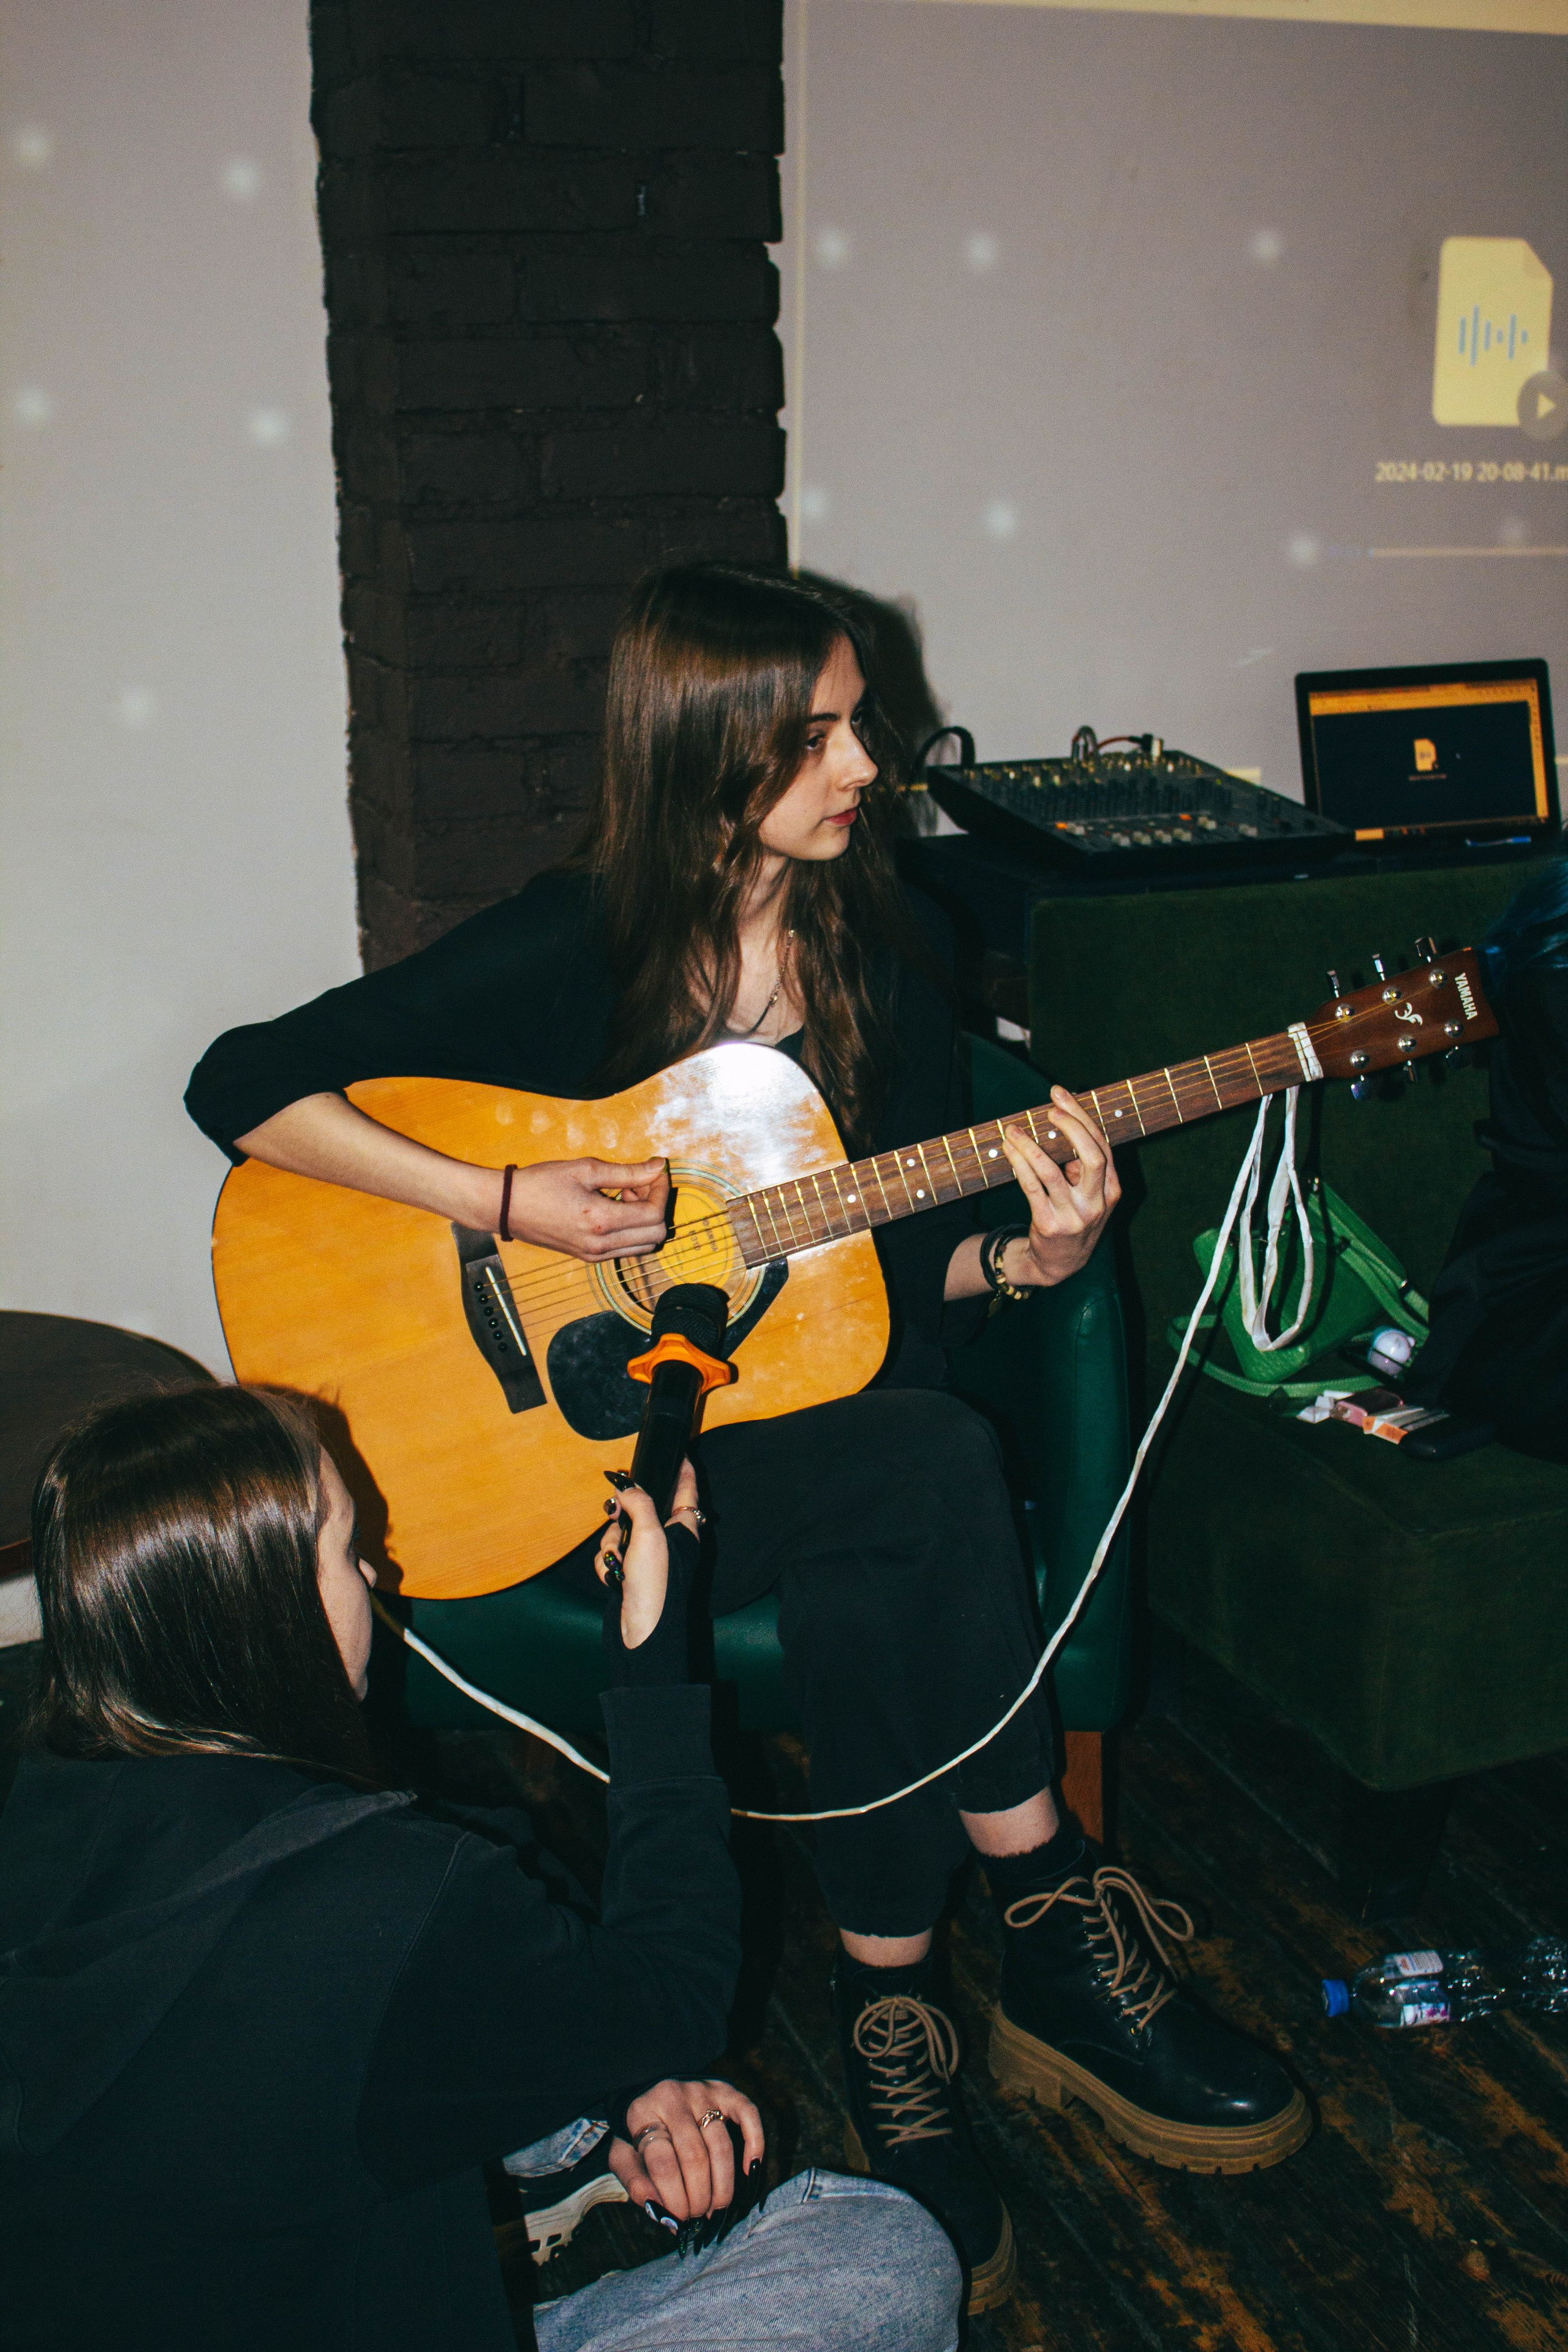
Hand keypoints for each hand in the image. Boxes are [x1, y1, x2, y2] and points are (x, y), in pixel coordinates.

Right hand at [504, 1156, 669, 1259]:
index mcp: (602, 1222)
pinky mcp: (588, 1257)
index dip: (661, 1190)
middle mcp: (602, 1246)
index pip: (655, 1214)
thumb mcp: (585, 1170)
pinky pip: (625, 1248)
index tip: (654, 1171)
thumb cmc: (540, 1184)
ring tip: (624, 1195)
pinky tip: (612, 1207)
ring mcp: (595, 1255)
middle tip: (638, 1183)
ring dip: (644, 1220)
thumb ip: (626, 1172)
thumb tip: (658, 1167)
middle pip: (656, 1234)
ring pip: (644, 1245)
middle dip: (656, 1205)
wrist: (506, 1207)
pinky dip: (630, 1229)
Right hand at [595, 1458, 699, 1647]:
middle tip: (615, 1513)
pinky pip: (613, 1555)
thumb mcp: (649, 1535)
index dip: (681, 1469)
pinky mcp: (631, 1574)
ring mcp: (649, 1559)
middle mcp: (670, 1541)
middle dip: (625, 1514)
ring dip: (613, 1545)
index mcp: (685, 1529)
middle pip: (644, 1509)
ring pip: (622, 1532)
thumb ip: (638, 1503)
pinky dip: (609, 1564)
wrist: (641, 1630)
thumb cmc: (656, 1584)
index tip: (677, 1452)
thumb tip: (626, 1487)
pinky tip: (615, 1578)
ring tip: (620, 1562)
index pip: (686, 1490)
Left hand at [607, 2079, 764, 2221]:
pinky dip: (754, 2142)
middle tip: (698, 2217)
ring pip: (721, 2145)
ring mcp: (701, 2091)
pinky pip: (748, 2114)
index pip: (662, 2164)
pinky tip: (750, 2169)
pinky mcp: (724, 2089)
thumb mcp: (623, 2156)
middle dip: (699, 2197)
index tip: (677, 2221)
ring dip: (722, 2185)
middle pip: (694, 2158)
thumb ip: (635, 2184)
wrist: (649, 2086)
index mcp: (642, 2114)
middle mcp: (673, 2097)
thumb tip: (659, 2212)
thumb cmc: (639, 2132)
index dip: (673, 2199)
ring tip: (715, 2208)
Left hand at [1000, 1086, 1120, 1288]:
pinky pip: (1032, 1188)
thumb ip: (1083, 1165)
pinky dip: (1019, 1164)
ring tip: (1014, 1130)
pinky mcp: (1050, 1225)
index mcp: (1112, 1190)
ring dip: (1030, 1146)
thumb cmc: (1073, 1217)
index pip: (1102, 1145)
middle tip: (1049, 1109)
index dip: (1082, 1117)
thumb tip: (1062, 1122)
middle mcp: (1097, 1203)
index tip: (1061, 1095)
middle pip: (1091, 1156)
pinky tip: (1010, 1150)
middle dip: (1070, 1126)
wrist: (1060, 1263)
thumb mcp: (1090, 1194)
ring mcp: (1074, 1216)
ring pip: (1052, 1171)